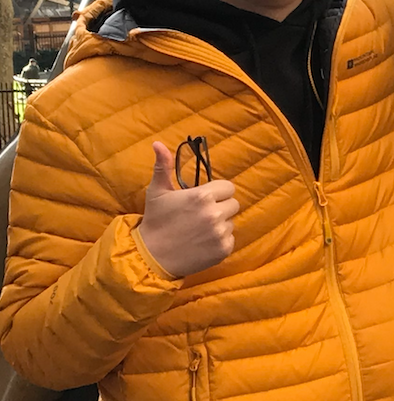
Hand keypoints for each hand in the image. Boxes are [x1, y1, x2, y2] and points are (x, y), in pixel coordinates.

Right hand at [140, 142, 238, 277]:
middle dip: (221, 207)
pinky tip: (202, 242)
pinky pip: (231, 238)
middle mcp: (215, 213)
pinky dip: (220, 240)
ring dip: (221, 224)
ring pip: (232, 221)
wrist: (152, 256)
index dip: (218, 192)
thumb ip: (163, 167)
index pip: (229, 187)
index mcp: (202, 196)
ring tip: (199, 229)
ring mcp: (221, 233)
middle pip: (233, 204)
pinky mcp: (224, 249)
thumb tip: (158, 143)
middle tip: (202, 214)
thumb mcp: (157, 192)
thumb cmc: (155, 221)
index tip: (205, 198)